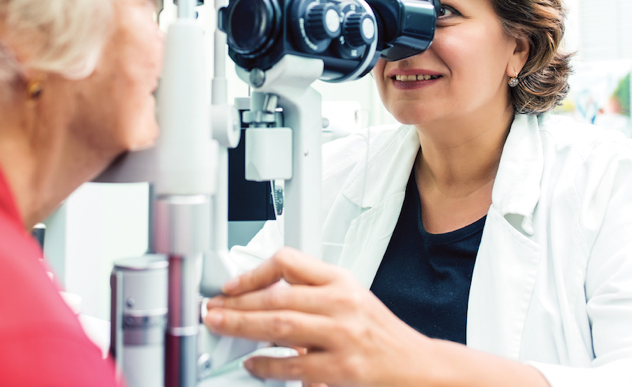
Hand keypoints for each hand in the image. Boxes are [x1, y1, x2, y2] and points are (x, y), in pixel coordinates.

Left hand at [203, 247, 431, 386]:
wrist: (419, 367)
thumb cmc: (382, 336)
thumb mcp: (352, 299)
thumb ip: (313, 294)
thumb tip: (264, 296)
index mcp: (342, 281)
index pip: (290, 261)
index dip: (254, 272)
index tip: (233, 285)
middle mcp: (342, 303)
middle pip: (277, 297)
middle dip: (237, 304)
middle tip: (213, 309)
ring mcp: (343, 336)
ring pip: (280, 327)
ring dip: (243, 328)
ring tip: (221, 328)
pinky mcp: (343, 370)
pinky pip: (294, 366)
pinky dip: (267, 365)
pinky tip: (253, 364)